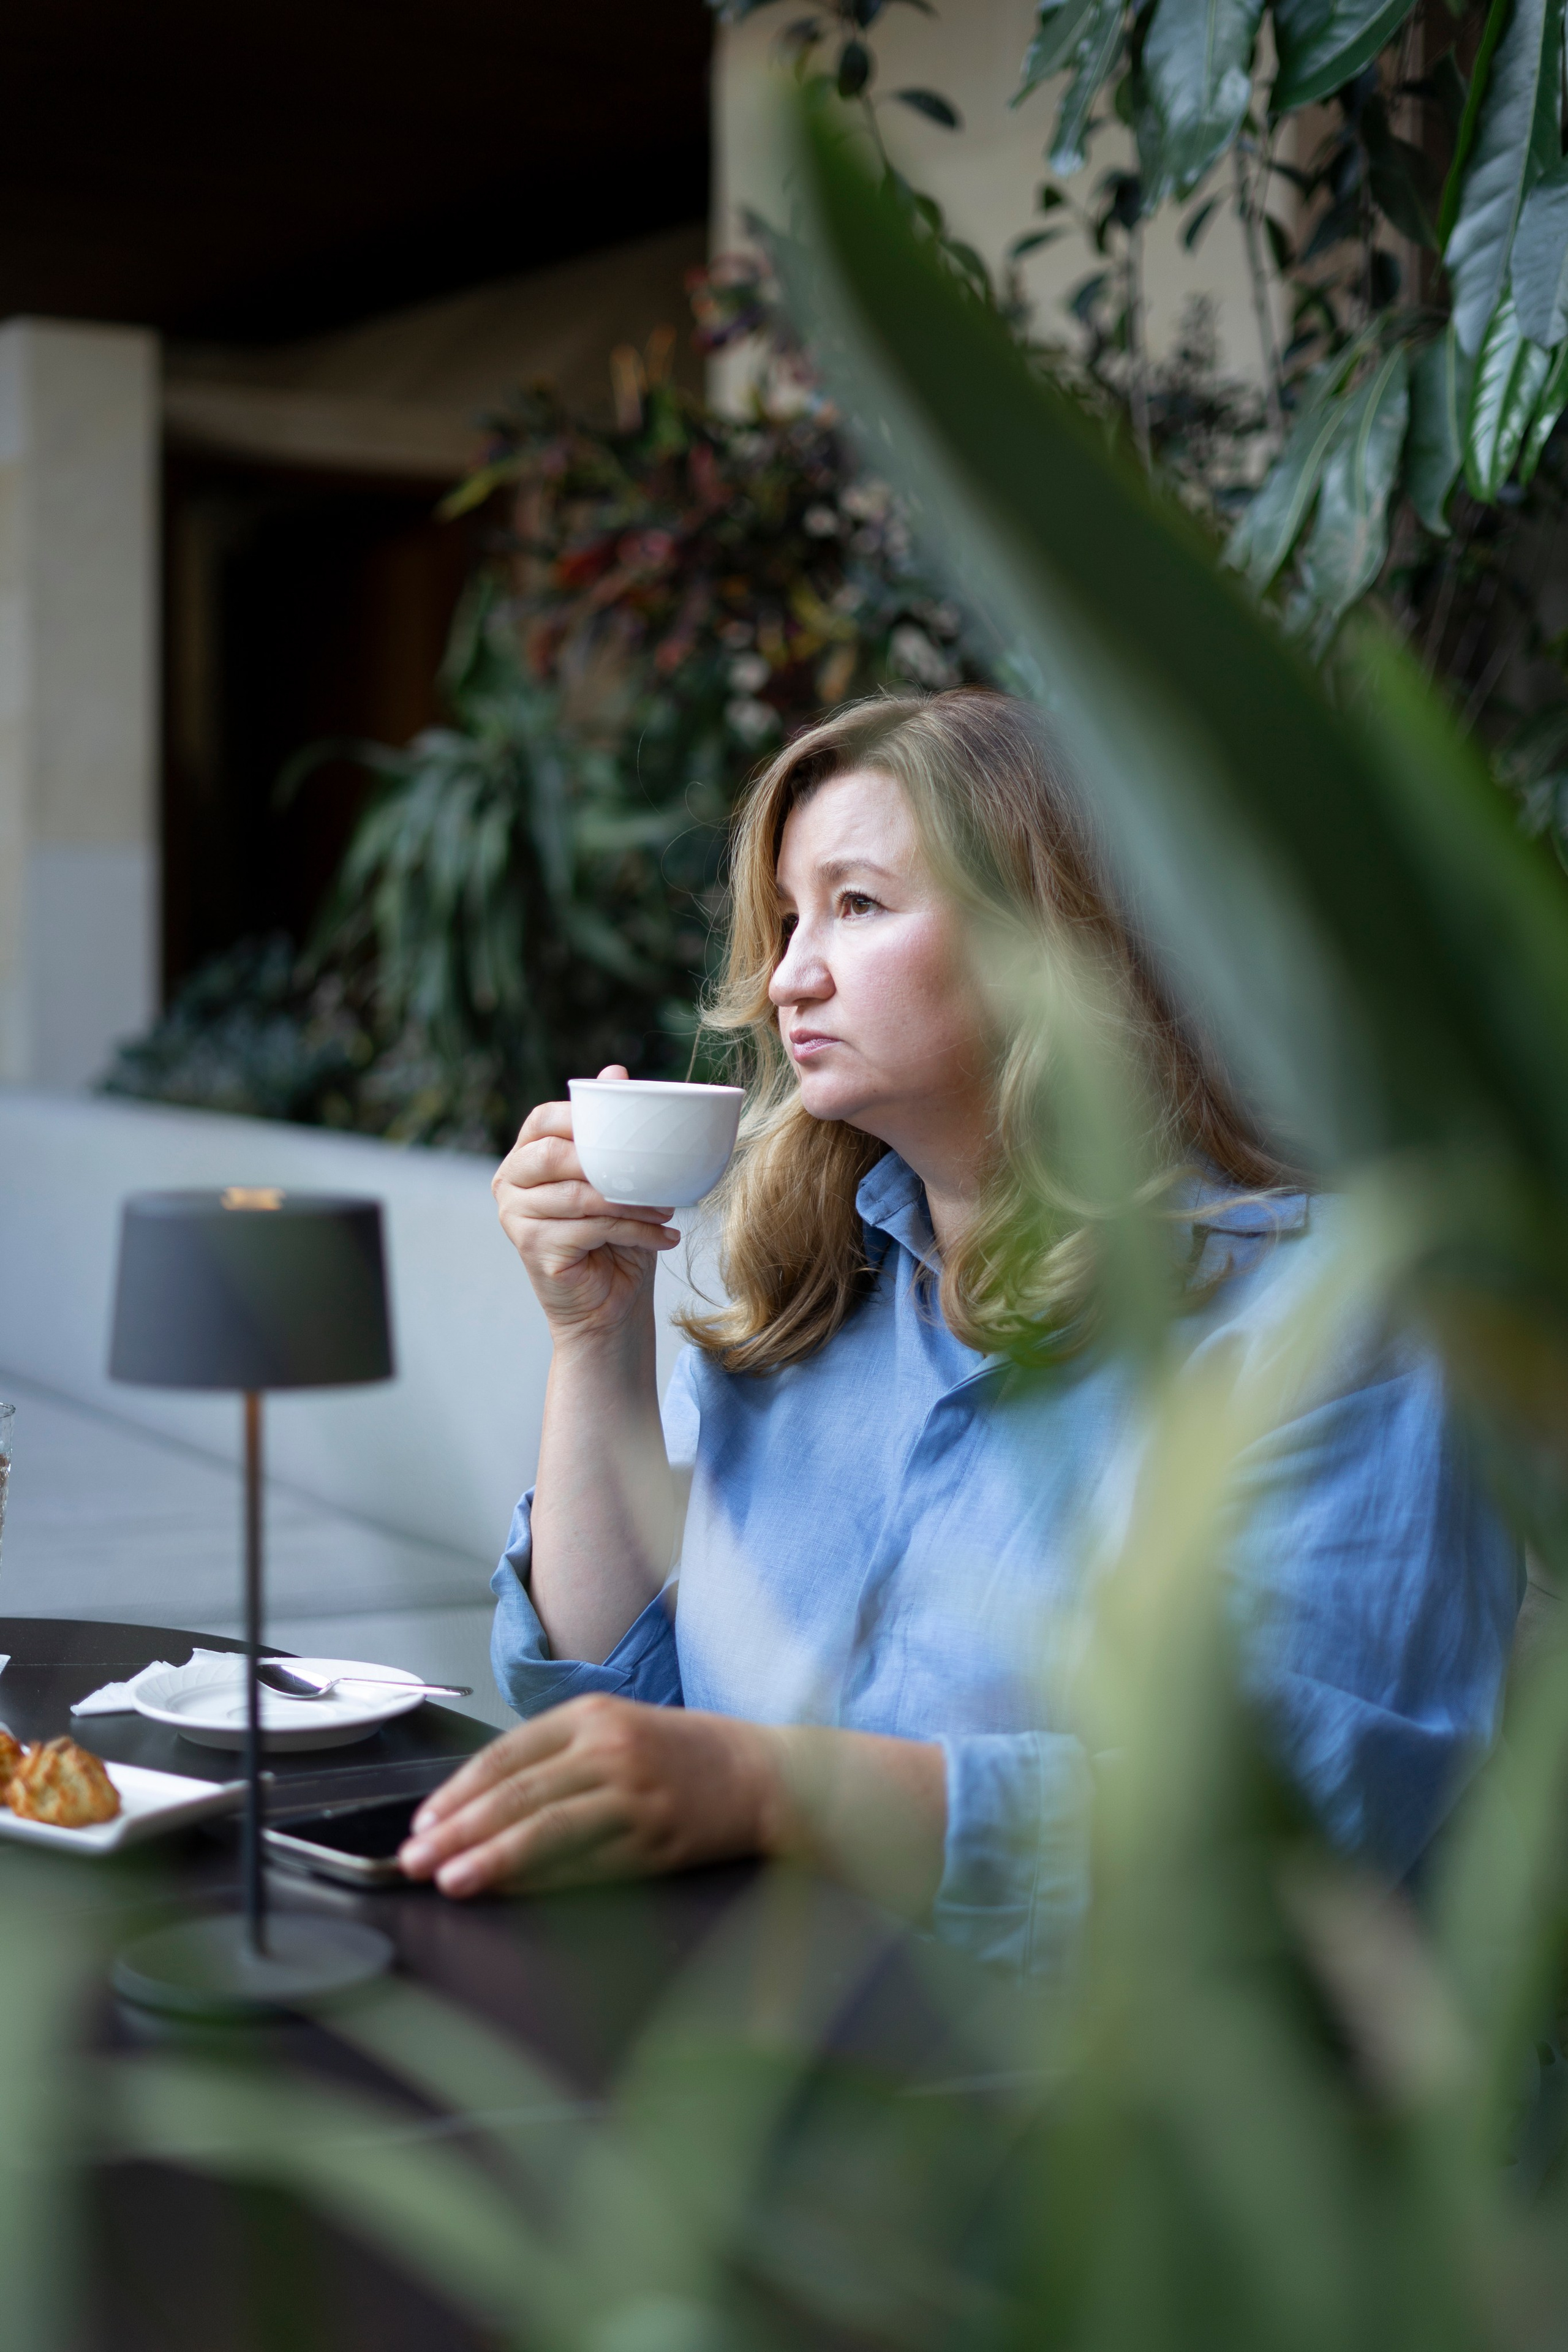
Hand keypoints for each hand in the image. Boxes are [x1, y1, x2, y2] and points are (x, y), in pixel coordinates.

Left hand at [397, 1696, 784, 1896]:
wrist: (763, 1774)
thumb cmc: (681, 1753)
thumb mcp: (616, 1727)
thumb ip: (554, 1756)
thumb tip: (478, 1805)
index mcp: (593, 1714)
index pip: (507, 1754)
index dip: (457, 1792)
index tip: (423, 1823)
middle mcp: (611, 1750)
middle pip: (519, 1793)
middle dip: (459, 1830)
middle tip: (416, 1860)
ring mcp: (636, 1796)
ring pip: (549, 1830)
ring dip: (492, 1858)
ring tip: (451, 1880)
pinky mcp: (657, 1842)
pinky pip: (588, 1867)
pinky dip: (543, 1883)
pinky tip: (511, 1893)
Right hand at [493, 1065, 679, 1341]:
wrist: (609, 1305)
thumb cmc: (615, 1238)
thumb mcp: (619, 1178)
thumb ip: (611, 1130)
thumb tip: (615, 1071)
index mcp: (525, 1156)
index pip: (543, 1119)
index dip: (581, 1117)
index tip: (629, 1130)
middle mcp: (509, 1183)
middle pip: (553, 1155)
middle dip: (608, 1161)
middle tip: (654, 1175)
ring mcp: (514, 1217)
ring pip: (578, 1195)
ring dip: (631, 1201)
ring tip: (667, 1209)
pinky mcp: (531, 1249)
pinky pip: (589, 1228)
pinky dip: (634, 1230)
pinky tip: (664, 1238)